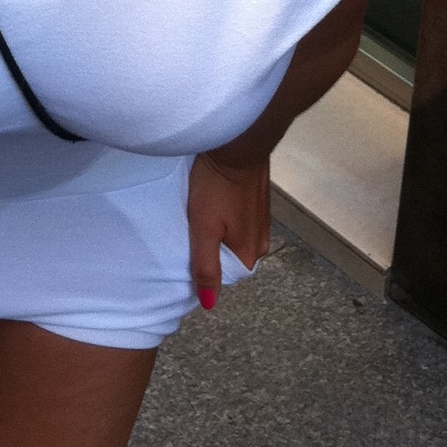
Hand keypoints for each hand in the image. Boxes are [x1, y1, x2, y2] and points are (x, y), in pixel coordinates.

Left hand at [187, 149, 270, 310]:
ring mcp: (261, 220)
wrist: (237, 142)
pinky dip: (223, 216)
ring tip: (197, 217)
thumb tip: (209, 304)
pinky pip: (237, 220)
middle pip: (229, 257)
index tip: (186, 252)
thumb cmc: (217, 186)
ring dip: (216, 231)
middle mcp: (260, 242)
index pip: (223, 277)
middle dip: (210, 249)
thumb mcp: (204, 228)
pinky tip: (211, 203)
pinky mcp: (257, 201)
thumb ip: (206, 266)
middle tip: (188, 232)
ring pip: (232, 237)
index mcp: (250, 254)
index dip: (203, 268)